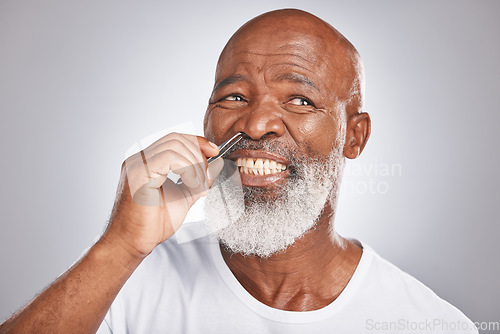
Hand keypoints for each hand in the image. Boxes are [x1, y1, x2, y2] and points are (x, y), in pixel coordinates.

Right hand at [103, 132, 222, 257]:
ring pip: (174, 146)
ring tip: (199, 186)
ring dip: (195, 164)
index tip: (214, 151)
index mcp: (148, 162)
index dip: (197, 142)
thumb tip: (216, 164)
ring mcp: (137, 164)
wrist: (134, 243)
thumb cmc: (153, 224)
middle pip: (176, 139)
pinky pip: (169, 158)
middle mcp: (140, 159)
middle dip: (199, 155)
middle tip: (206, 178)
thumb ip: (199, 180)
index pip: (175, 139)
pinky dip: (187, 169)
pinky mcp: (138, 173)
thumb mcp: (184, 197)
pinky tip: (191, 185)